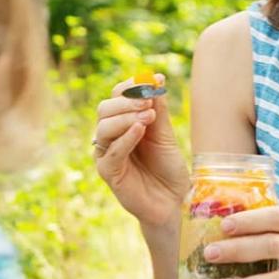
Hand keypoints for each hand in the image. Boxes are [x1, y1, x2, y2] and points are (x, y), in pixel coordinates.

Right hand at [93, 76, 189, 227]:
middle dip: (127, 100)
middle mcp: (110, 137)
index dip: (130, 86)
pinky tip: (141, 129)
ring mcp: (107, 154)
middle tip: (148, 101)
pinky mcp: (108, 172)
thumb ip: (158, 108)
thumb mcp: (165, 133)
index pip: (116, 96)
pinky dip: (126, 137)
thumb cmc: (168, 167)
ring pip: (104, 127)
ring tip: (149, 116)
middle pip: (105, 109)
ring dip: (127, 116)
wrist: (174, 200)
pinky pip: (112, 151)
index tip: (151, 82)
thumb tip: (156, 78)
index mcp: (122, 124)